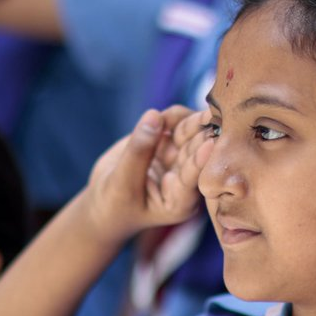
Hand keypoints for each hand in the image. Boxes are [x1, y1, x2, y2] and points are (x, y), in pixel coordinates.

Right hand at [83, 106, 213, 239]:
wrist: (104, 201)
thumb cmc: (113, 204)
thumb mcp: (121, 183)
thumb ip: (138, 151)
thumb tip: (154, 116)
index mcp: (179, 202)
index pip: (192, 180)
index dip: (200, 161)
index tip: (210, 143)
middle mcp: (186, 180)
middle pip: (196, 154)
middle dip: (202, 134)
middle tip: (211, 114)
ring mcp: (178, 160)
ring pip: (190, 135)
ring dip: (190, 121)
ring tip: (182, 111)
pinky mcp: (168, 144)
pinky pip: (177, 124)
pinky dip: (173, 116)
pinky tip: (164, 115)